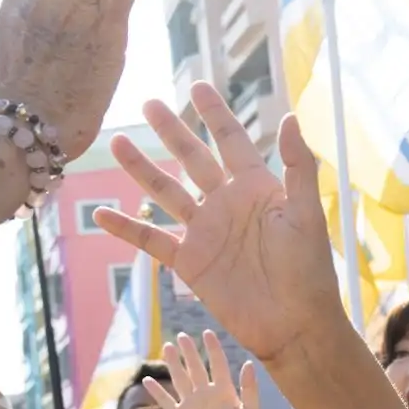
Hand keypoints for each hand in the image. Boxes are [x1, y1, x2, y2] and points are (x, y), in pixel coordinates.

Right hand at [94, 83, 342, 362]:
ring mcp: (205, 232)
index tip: (197, 85)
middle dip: (171, 131)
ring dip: (141, 169)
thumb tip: (289, 116)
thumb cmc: (309, 269)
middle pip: (192, 159)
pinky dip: (126, 228)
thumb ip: (297, 166)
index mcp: (257, 188)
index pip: (231, 141)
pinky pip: (151, 240)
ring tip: (117, 143)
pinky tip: (99, 213)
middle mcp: (227, 204)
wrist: (294, 324)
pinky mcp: (190, 262)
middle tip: (149, 103)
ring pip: (166, 192)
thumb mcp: (306, 213)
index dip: (214, 114)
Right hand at [139, 332, 263, 408]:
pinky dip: (156, 392)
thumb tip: (249, 364)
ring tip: (167, 347)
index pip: (217, 364)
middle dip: (189, 351)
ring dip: (173, 363)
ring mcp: (191, 404)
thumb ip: (250, 388)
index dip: (213, 348)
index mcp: (224, 390)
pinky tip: (147, 381)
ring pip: (180, 378)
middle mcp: (206, 394)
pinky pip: (166, 401)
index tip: (207, 333)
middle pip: (195, 367)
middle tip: (182, 336)